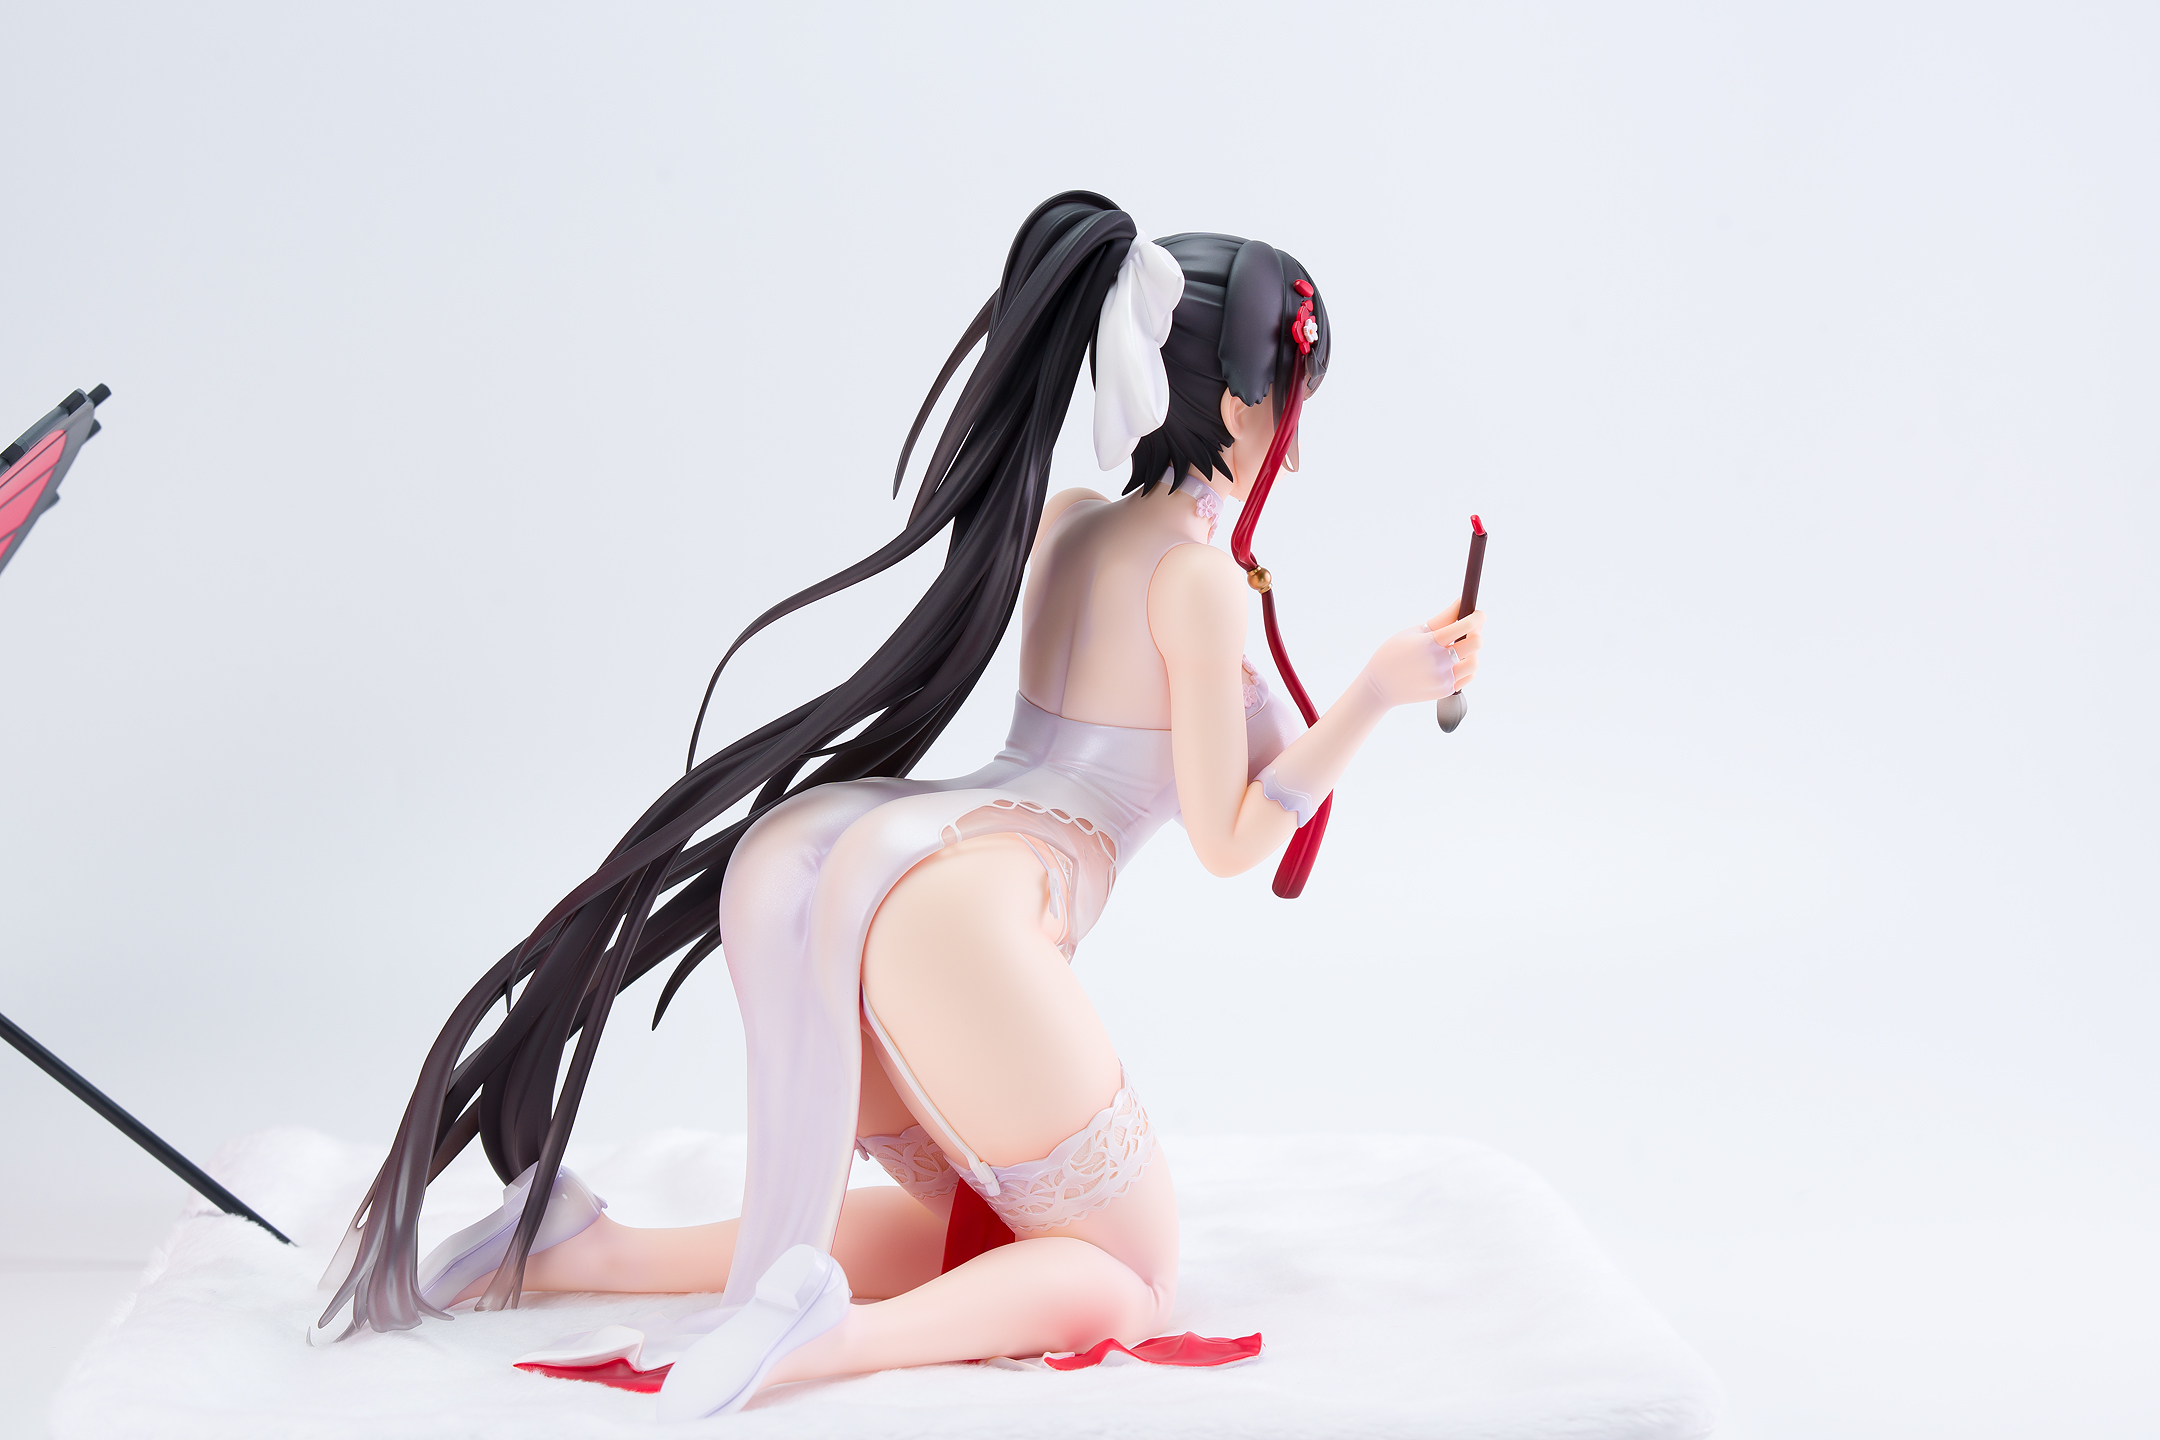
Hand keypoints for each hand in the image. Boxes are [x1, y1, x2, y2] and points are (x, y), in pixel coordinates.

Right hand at [1356, 608, 1484, 707]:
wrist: (1380, 686)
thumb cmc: (1394, 653)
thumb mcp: (1414, 632)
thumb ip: (1441, 619)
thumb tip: (1462, 601)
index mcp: (1429, 642)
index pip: (1464, 625)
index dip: (1476, 617)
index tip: (1479, 614)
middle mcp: (1438, 661)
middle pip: (1476, 643)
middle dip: (1476, 632)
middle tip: (1470, 630)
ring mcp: (1443, 678)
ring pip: (1475, 661)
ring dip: (1472, 652)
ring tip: (1460, 648)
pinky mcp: (1445, 691)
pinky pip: (1468, 676)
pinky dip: (1466, 667)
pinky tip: (1456, 662)